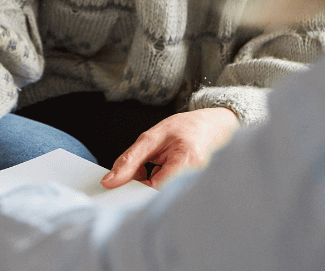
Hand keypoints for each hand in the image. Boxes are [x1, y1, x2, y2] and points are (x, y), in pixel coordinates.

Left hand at [101, 107, 239, 188]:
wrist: (215, 127)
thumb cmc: (187, 128)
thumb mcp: (152, 137)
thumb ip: (130, 160)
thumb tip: (109, 182)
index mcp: (186, 159)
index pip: (153, 188)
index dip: (133, 188)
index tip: (119, 185)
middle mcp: (195, 177)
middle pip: (157, 197)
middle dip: (141, 187)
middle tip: (139, 171)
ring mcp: (197, 186)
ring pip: (161, 197)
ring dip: (150, 186)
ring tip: (153, 167)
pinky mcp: (194, 191)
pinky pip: (168, 195)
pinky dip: (159, 186)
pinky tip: (161, 172)